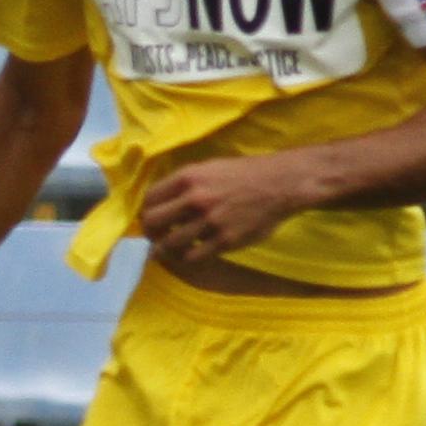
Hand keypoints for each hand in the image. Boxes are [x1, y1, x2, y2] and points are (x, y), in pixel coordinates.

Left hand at [134, 152, 315, 273]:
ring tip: (170, 249)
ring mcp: (209, 221)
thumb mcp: (209, 167)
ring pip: (170, 244)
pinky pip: (194, 257)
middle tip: (156, 236)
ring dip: (166, 249)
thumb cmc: (244, 174)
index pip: (149, 199)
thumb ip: (184, 184)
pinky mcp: (225, 240)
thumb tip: (160, 202)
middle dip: (150, 232)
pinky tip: (191, 254)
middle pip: (152, 223)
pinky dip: (188, 258)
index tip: (150, 219)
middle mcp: (195, 199)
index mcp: (188, 177)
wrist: (280, 184)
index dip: (145, 212)